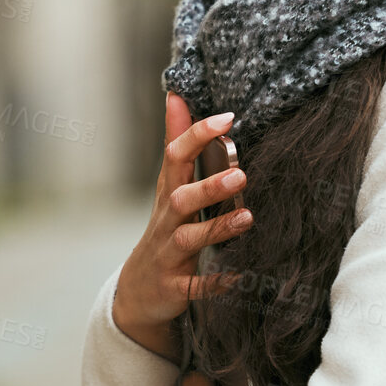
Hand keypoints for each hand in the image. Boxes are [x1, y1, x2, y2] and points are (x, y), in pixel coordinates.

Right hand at [111, 92, 252, 361]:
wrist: (138, 292)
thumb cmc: (165, 229)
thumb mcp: (168, 186)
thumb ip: (177, 141)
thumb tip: (176, 93)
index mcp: (168, 193)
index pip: (175, 157)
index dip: (197, 135)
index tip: (227, 117)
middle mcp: (167, 221)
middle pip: (180, 199)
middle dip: (208, 186)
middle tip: (240, 173)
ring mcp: (169, 255)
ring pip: (189, 239)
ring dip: (216, 229)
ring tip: (247, 217)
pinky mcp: (175, 288)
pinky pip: (195, 287)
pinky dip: (215, 283)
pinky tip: (239, 276)